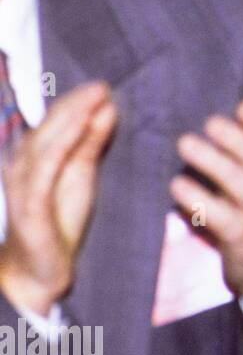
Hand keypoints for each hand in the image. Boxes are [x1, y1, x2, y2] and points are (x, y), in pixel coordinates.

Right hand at [0, 83, 116, 317]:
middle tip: (102, 85)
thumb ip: (91, 143)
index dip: (76, 103)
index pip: (56, 123)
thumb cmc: (59, 219)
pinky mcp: (29, 206)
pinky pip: (45, 170)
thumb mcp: (82, 175)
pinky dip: (61, 146)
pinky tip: (78, 131)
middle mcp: (23, 165)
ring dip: (69, 118)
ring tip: (94, 99)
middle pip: (49, 127)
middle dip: (75, 104)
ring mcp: (22, 185)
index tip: (102, 86)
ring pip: (45, 143)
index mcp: (36, 157)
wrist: (37, 270)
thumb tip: (107, 109)